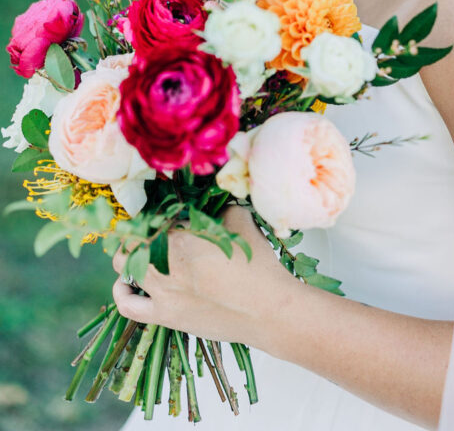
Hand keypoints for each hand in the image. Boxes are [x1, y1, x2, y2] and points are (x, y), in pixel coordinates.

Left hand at [112, 205, 295, 347]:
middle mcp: (164, 262)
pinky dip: (122, 293)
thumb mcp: (241, 222)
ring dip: (129, 256)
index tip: (165, 212)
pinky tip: (127, 284)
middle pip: (132, 239)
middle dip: (138, 231)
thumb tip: (210, 202)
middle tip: (152, 230)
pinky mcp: (165, 315)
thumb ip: (220, 208)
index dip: (155, 211)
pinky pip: (128, 305)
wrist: (267, 310)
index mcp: (182, 236)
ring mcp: (162, 291)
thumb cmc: (257, 265)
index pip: (152, 216)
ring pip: (124, 267)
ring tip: (141, 253)